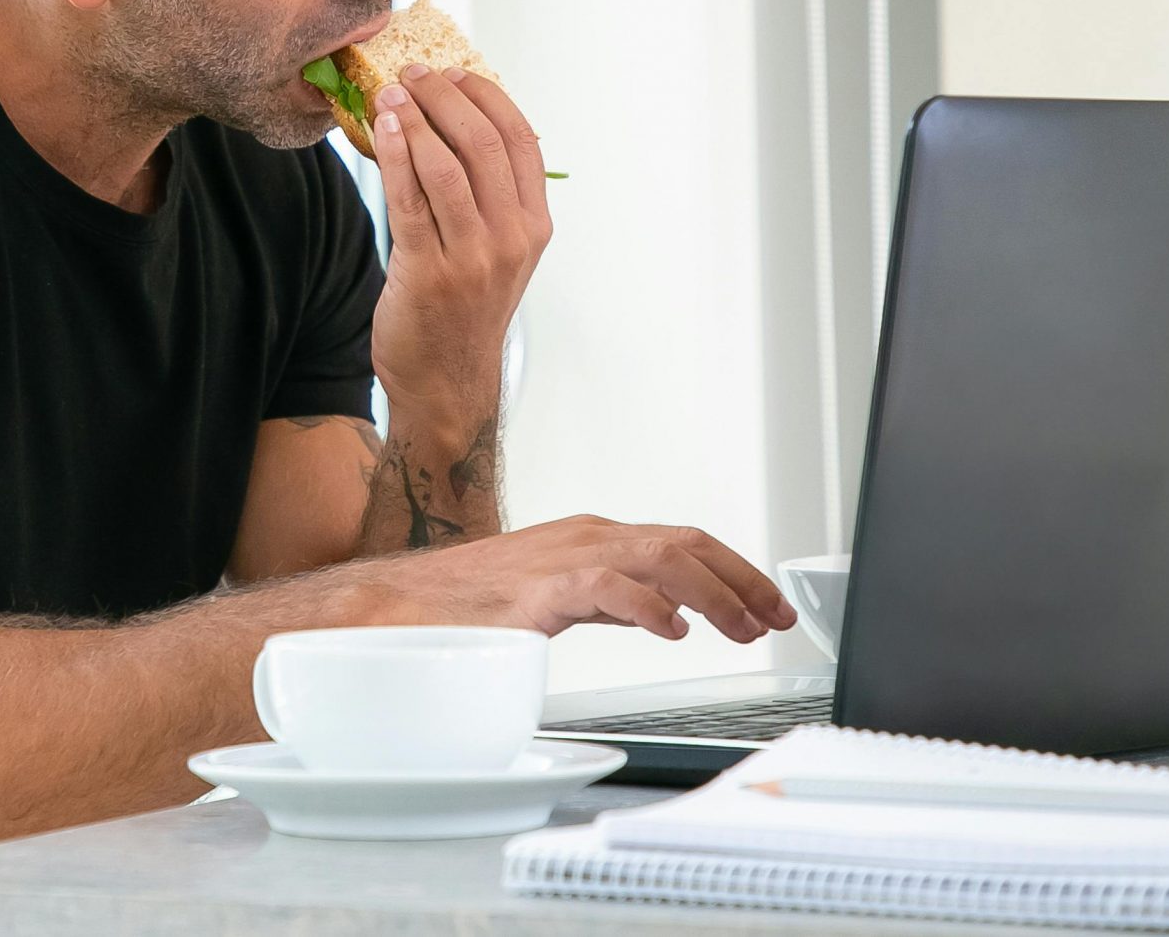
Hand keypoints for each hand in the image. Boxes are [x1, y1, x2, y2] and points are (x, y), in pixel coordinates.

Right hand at [367, 514, 800, 642]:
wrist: (394, 607)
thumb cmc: (465, 606)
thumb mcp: (557, 594)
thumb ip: (609, 597)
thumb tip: (662, 610)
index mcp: (591, 539)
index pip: (683, 543)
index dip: (735, 572)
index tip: (768, 606)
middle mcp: (585, 538)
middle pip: (685, 543)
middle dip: (741, 580)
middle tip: (775, 619)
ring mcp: (560, 559)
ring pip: (659, 557)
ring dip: (712, 593)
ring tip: (739, 628)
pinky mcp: (536, 590)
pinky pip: (605, 586)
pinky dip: (647, 605)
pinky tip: (671, 629)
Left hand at [368, 66, 551, 426]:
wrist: (447, 384)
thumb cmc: (464, 309)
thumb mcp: (498, 253)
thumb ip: (488, 197)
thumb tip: (451, 122)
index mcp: (535, 226)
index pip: (521, 140)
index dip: (486, 96)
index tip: (455, 73)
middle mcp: (512, 238)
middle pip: (483, 143)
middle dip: (445, 96)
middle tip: (414, 72)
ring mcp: (473, 258)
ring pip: (445, 165)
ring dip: (413, 118)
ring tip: (390, 92)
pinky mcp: (428, 272)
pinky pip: (409, 199)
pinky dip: (394, 155)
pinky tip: (380, 128)